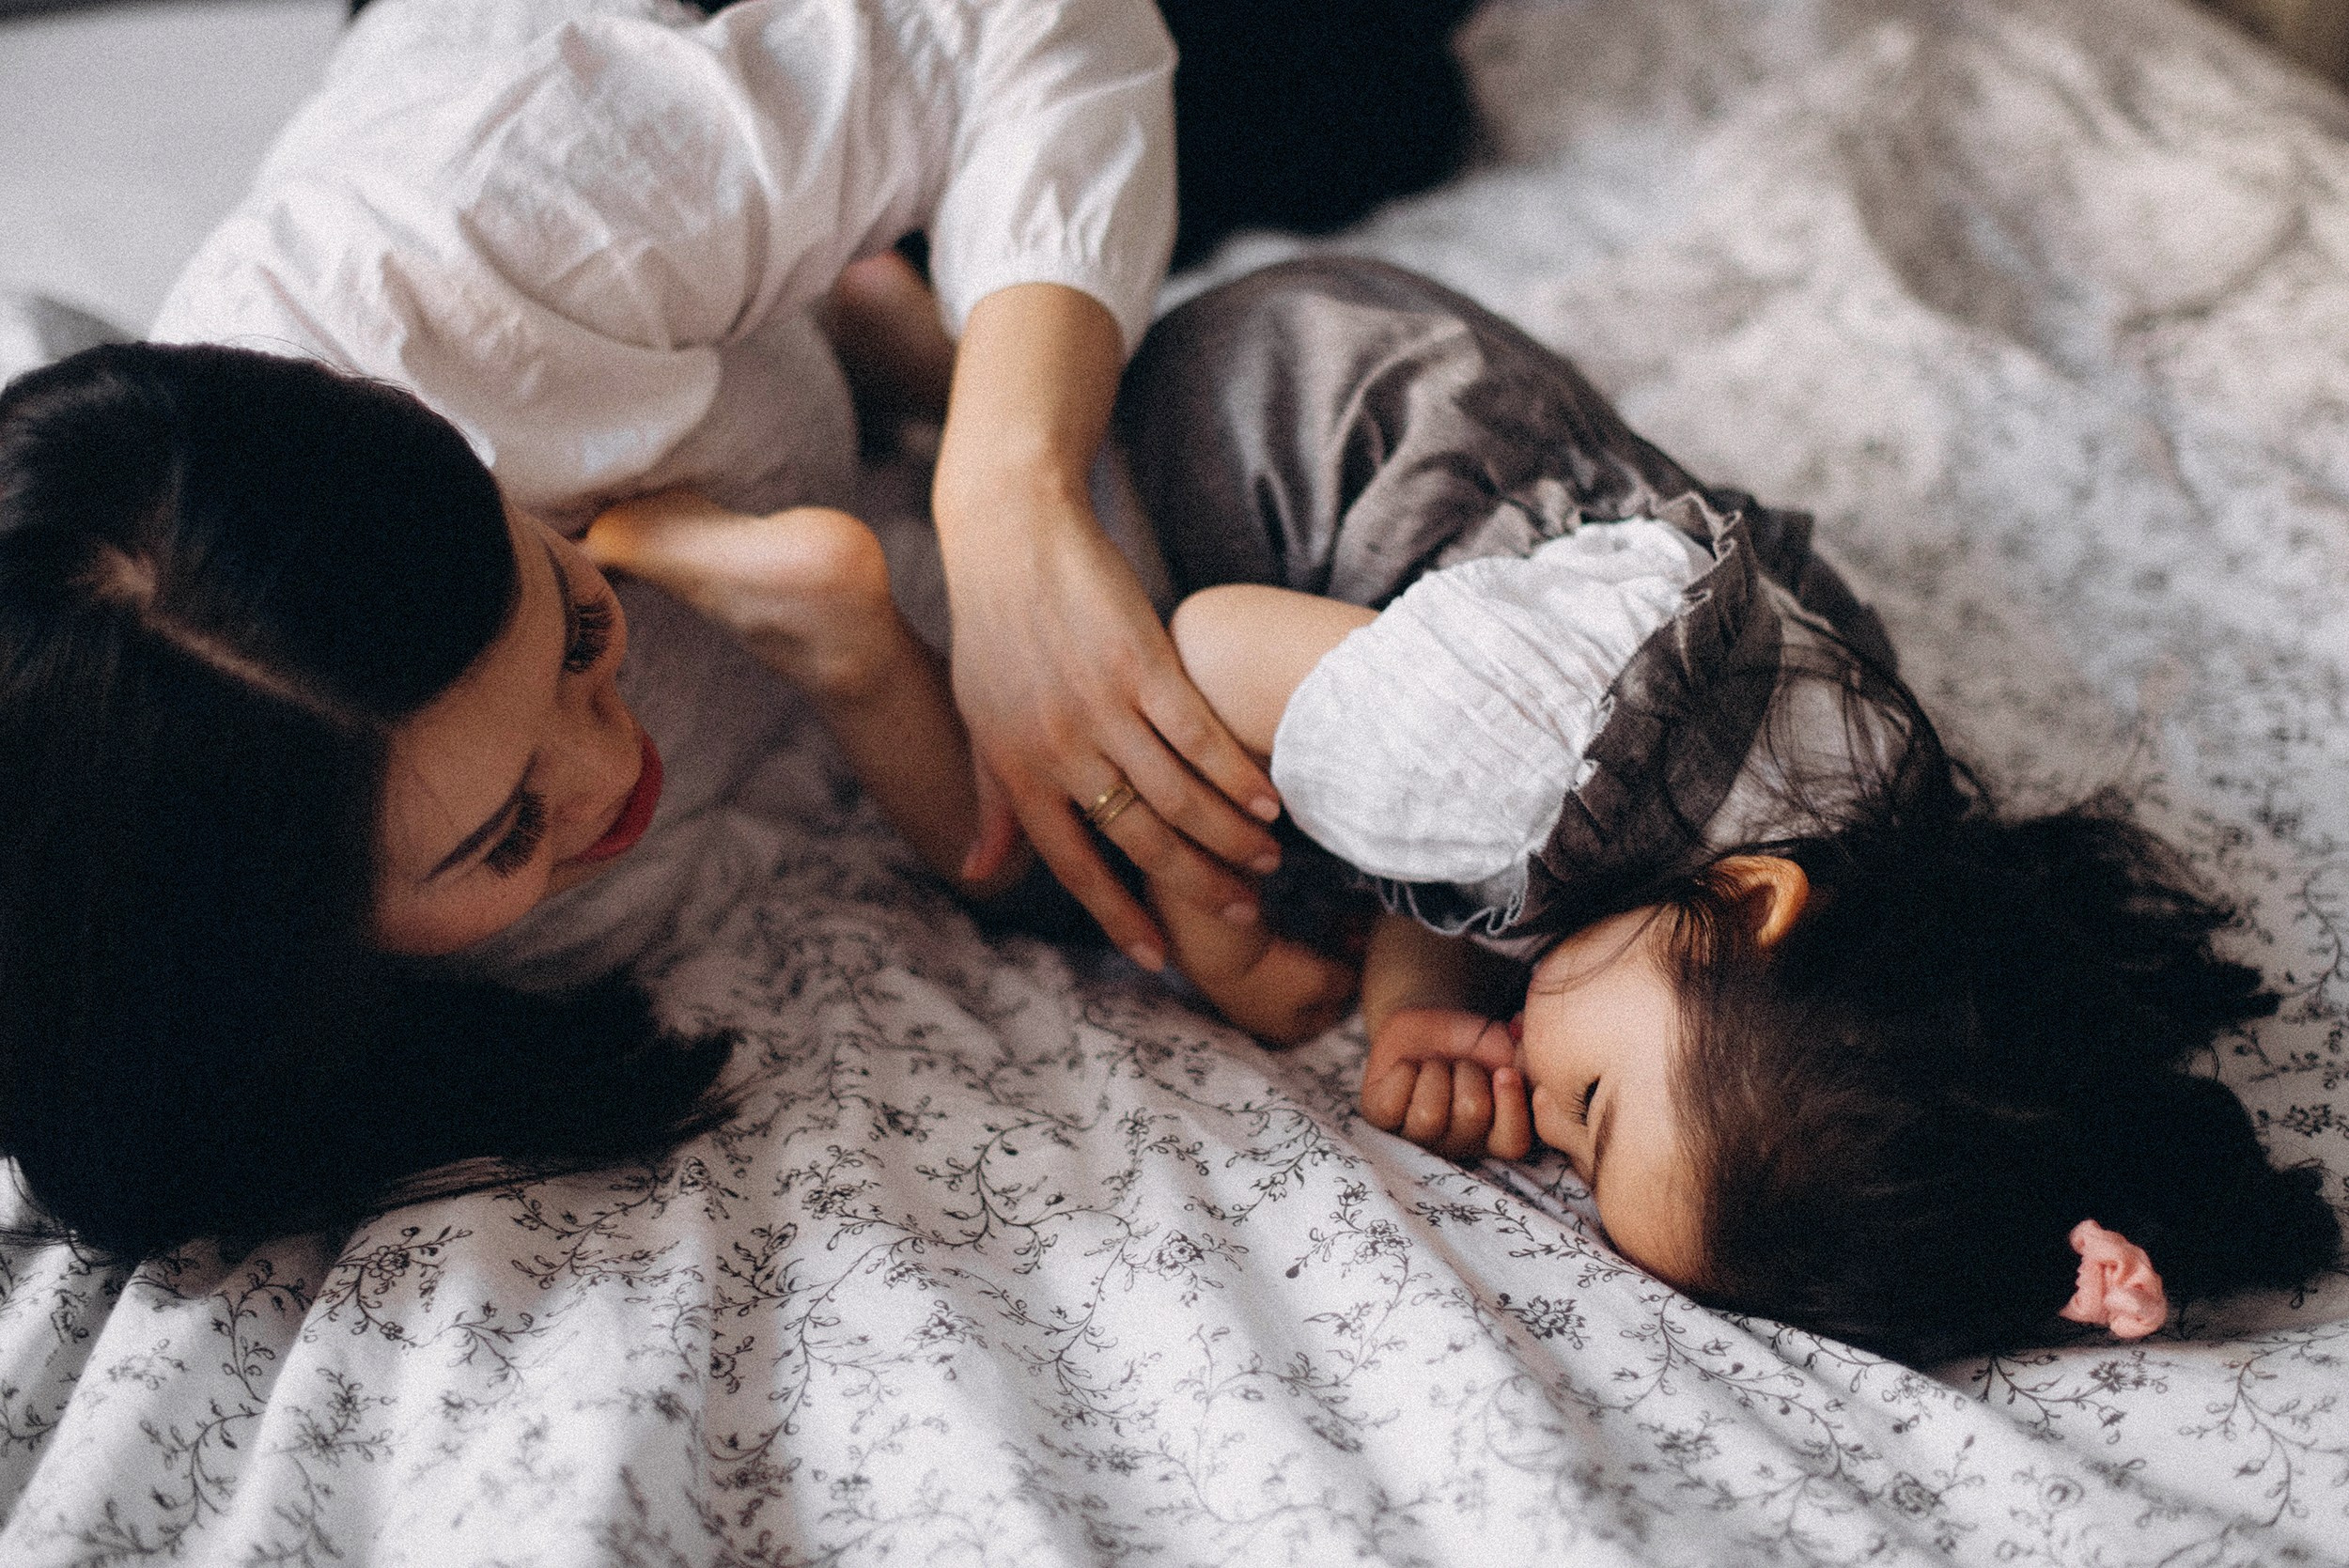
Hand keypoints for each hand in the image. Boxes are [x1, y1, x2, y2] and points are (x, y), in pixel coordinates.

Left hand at [940, 498, 1283, 964]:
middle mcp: (1058, 749)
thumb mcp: (979, 722)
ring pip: (1178, 796)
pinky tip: (1269, 801)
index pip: (1074, 866)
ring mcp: (1101, 706)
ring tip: (1267, 861)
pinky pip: (1198, 736)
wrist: (1011, 537)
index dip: (1118, 916)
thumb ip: (990, 801)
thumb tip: (976, 872)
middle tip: (1242, 914)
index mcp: (1017, 771)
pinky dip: (1236, 775)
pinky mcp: (1141, 662)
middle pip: (1139, 840)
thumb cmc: (992, 631)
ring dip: (1228, 838)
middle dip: (1196, 887)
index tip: (1158, 959)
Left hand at [1360, 1007, 1534, 1161]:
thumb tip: (1531, 1075)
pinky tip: (1409, 1069)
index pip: (1512, 1143)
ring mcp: (1416, 1136)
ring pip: (1429, 1114)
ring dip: (1435, 1072)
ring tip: (1434, 1066)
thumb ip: (1528, 1068)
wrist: (1430, 1022)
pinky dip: (1402, 1073)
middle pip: (1471, 1113)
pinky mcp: (1380, 1118)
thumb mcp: (1507, 1049)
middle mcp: (1456, 1144)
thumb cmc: (1474, 1043)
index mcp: (1495, 1136)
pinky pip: (1391, 1106)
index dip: (1511, 1105)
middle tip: (1460, 1064)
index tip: (1504, 1072)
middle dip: (1468, 1072)